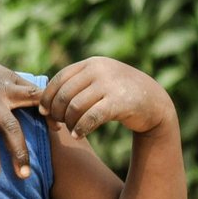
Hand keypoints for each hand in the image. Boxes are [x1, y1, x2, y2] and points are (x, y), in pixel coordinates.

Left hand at [0, 35, 40, 177]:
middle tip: (24, 176)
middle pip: (9, 126)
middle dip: (18, 152)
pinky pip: (35, 90)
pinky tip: (57, 120)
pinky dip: (48, 103)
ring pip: (29, 103)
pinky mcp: (13, 77)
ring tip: (54, 139)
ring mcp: (4, 85)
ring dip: (43, 120)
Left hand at [40, 57, 175, 137]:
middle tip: (58, 124)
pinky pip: (90, 117)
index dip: (47, 97)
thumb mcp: (98, 81)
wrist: (155, 102)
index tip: (45, 112)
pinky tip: (78, 135)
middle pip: (63, 94)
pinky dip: (80, 128)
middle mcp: (99, 69)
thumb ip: (76, 84)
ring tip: (71, 130)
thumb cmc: (119, 94)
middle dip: (56, 112)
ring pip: (74, 106)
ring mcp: (110, 84)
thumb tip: (42, 102)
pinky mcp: (119, 102)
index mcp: (91, 63)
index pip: (59, 79)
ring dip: (68, 122)